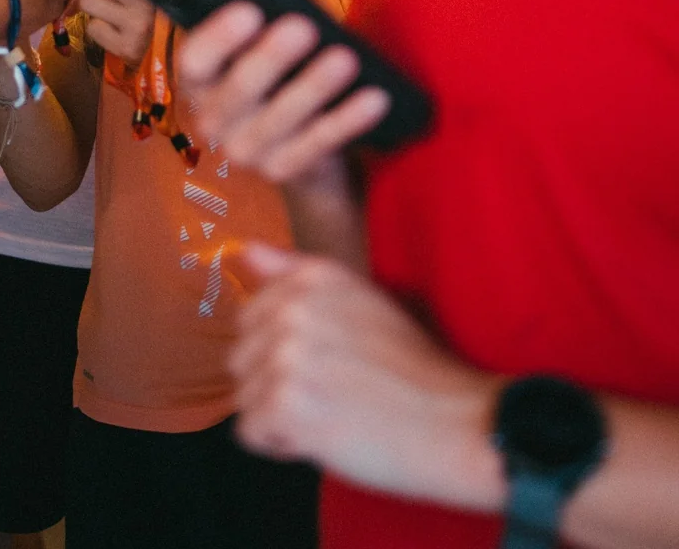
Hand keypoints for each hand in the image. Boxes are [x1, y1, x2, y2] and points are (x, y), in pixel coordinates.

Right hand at [177, 3, 389, 184]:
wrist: (292, 143)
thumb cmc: (274, 75)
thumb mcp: (256, 49)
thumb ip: (263, 28)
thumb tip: (291, 4)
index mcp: (199, 80)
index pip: (195, 60)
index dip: (219, 37)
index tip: (251, 10)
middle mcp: (212, 119)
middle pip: (240, 89)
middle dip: (273, 56)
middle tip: (304, 27)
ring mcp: (246, 150)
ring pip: (281, 118)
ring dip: (315, 86)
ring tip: (345, 59)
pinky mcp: (283, 170)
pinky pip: (319, 143)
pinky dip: (348, 119)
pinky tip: (374, 98)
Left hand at [231, 245, 502, 509]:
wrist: (457, 422)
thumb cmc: (412, 368)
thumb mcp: (358, 298)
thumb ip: (294, 272)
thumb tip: (243, 251)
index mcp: (311, 277)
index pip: (249, 317)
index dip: (281, 351)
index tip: (326, 364)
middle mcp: (293, 307)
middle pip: (240, 358)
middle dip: (274, 386)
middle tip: (331, 394)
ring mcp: (287, 355)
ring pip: (244, 398)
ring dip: (279, 418)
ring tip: (331, 415)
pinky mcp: (286, 404)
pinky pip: (251, 433)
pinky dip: (282, 446)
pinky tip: (325, 438)